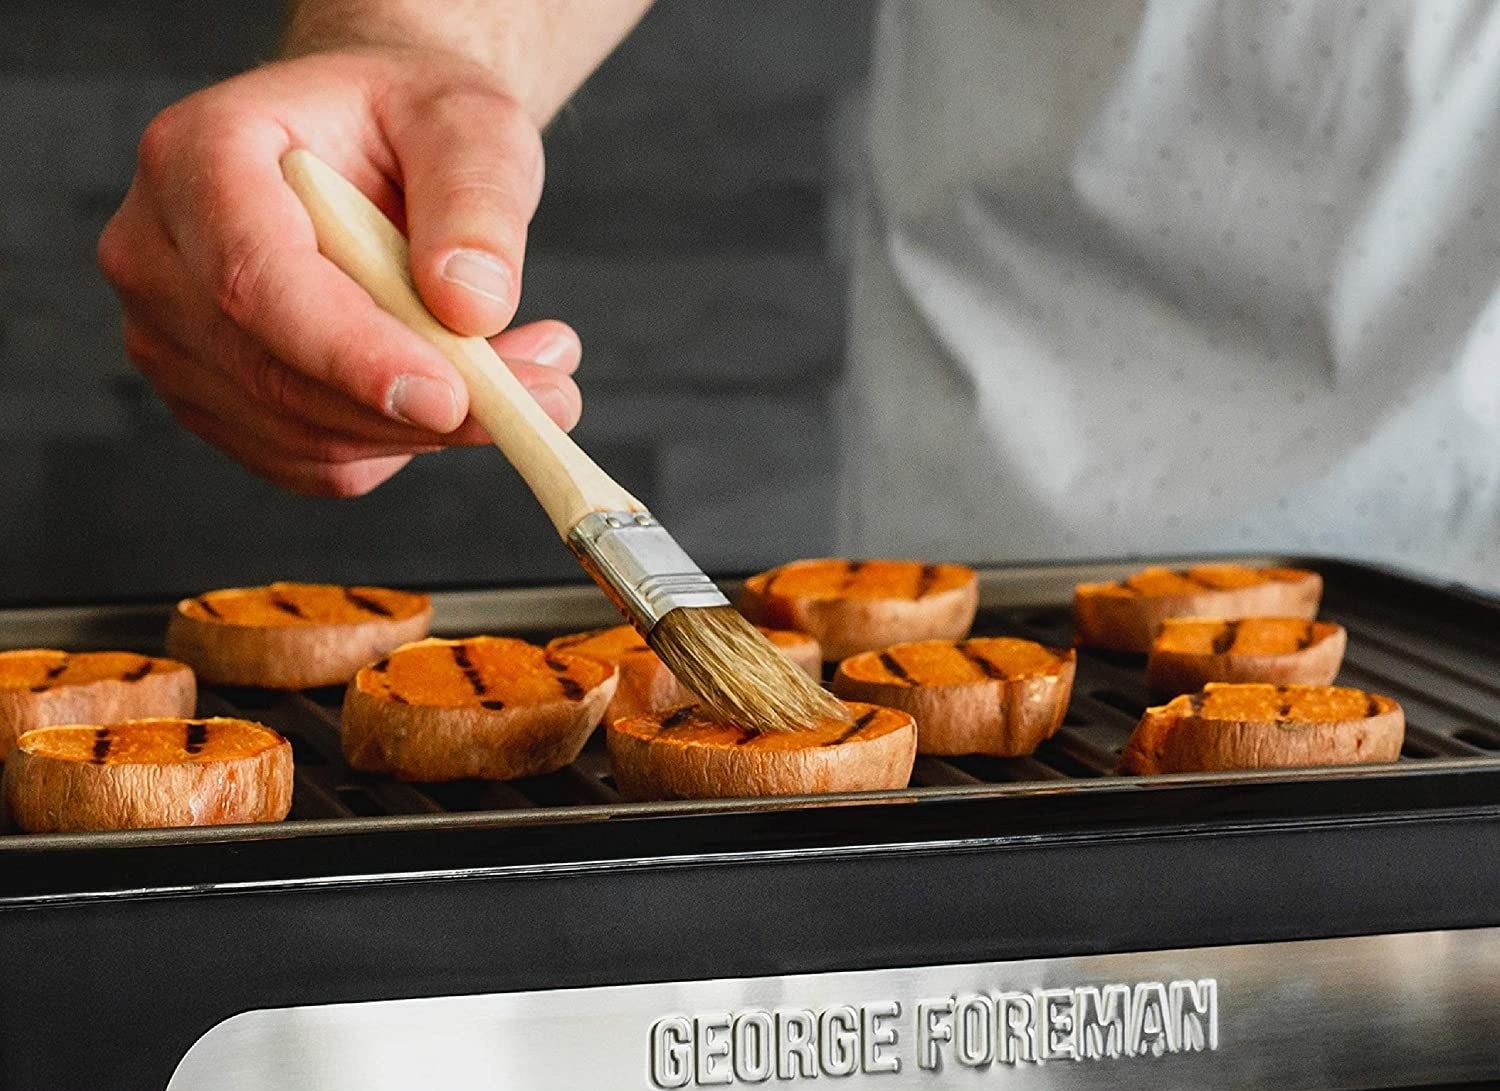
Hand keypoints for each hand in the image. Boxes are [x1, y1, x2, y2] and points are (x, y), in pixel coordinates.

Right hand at [98, 47, 581, 496]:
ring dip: (431, 430)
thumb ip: (476, 201)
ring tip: (533, 372)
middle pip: (277, 376)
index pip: (256, 279)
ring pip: (306, 433)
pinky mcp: (218, 402)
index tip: (451, 395)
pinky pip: (318, 463)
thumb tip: (470, 306)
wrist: (374, 146)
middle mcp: (159, 255)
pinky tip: (464, 391)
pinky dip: (405, 445)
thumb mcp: (470, 124)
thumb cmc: (411, 123)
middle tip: (551, 394)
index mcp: (197, 157)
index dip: (351, 352)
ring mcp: (175, 339)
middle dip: (421, 410)